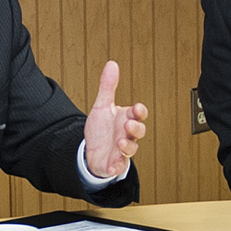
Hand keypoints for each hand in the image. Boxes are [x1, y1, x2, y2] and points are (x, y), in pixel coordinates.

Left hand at [82, 61, 148, 180]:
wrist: (91, 151)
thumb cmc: (101, 129)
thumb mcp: (102, 106)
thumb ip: (108, 87)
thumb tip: (112, 64)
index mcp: (126, 119)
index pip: (139, 114)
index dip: (140, 112)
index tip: (136, 108)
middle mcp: (127, 135)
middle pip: (139, 132)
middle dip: (136, 128)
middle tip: (128, 124)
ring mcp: (121, 150)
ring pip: (131, 149)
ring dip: (128, 146)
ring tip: (120, 141)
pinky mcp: (114, 163)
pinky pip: (118, 166)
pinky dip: (116, 167)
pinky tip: (112, 165)